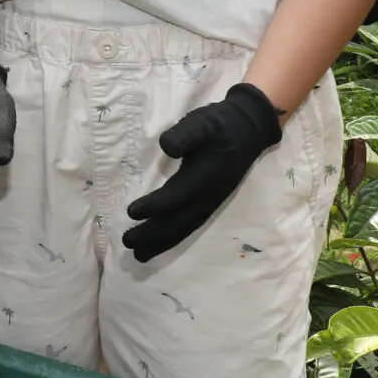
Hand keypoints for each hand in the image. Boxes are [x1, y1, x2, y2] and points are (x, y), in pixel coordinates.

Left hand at [122, 84, 283, 260]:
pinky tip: (160, 244)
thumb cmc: (220, 124)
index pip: (177, 196)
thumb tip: (166, 146)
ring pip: (186, 227)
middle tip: (127, 242)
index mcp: (207, 175)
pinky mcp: (211, 202)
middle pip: (180, 220)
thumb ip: (185, 134)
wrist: (250, 129)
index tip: (130, 212)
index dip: (155, 205)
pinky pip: (192, 224)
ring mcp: (212, 200)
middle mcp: (210, 194)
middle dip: (153, 233)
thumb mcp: (203, 123)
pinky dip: (175, 237)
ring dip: (162, 242)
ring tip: (139, 255)